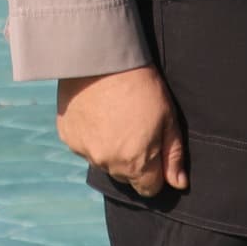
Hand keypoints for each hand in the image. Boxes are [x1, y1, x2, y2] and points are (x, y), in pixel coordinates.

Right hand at [59, 67, 185, 196]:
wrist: (101, 57)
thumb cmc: (142, 86)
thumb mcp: (168, 118)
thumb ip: (173, 155)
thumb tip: (179, 183)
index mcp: (135, 164)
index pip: (149, 188)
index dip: (155, 171)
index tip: (154, 148)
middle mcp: (107, 164)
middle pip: (125, 176)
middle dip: (133, 160)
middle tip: (135, 126)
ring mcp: (84, 151)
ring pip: (103, 161)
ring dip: (110, 148)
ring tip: (115, 116)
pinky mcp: (67, 136)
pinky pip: (83, 145)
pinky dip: (91, 135)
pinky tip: (97, 112)